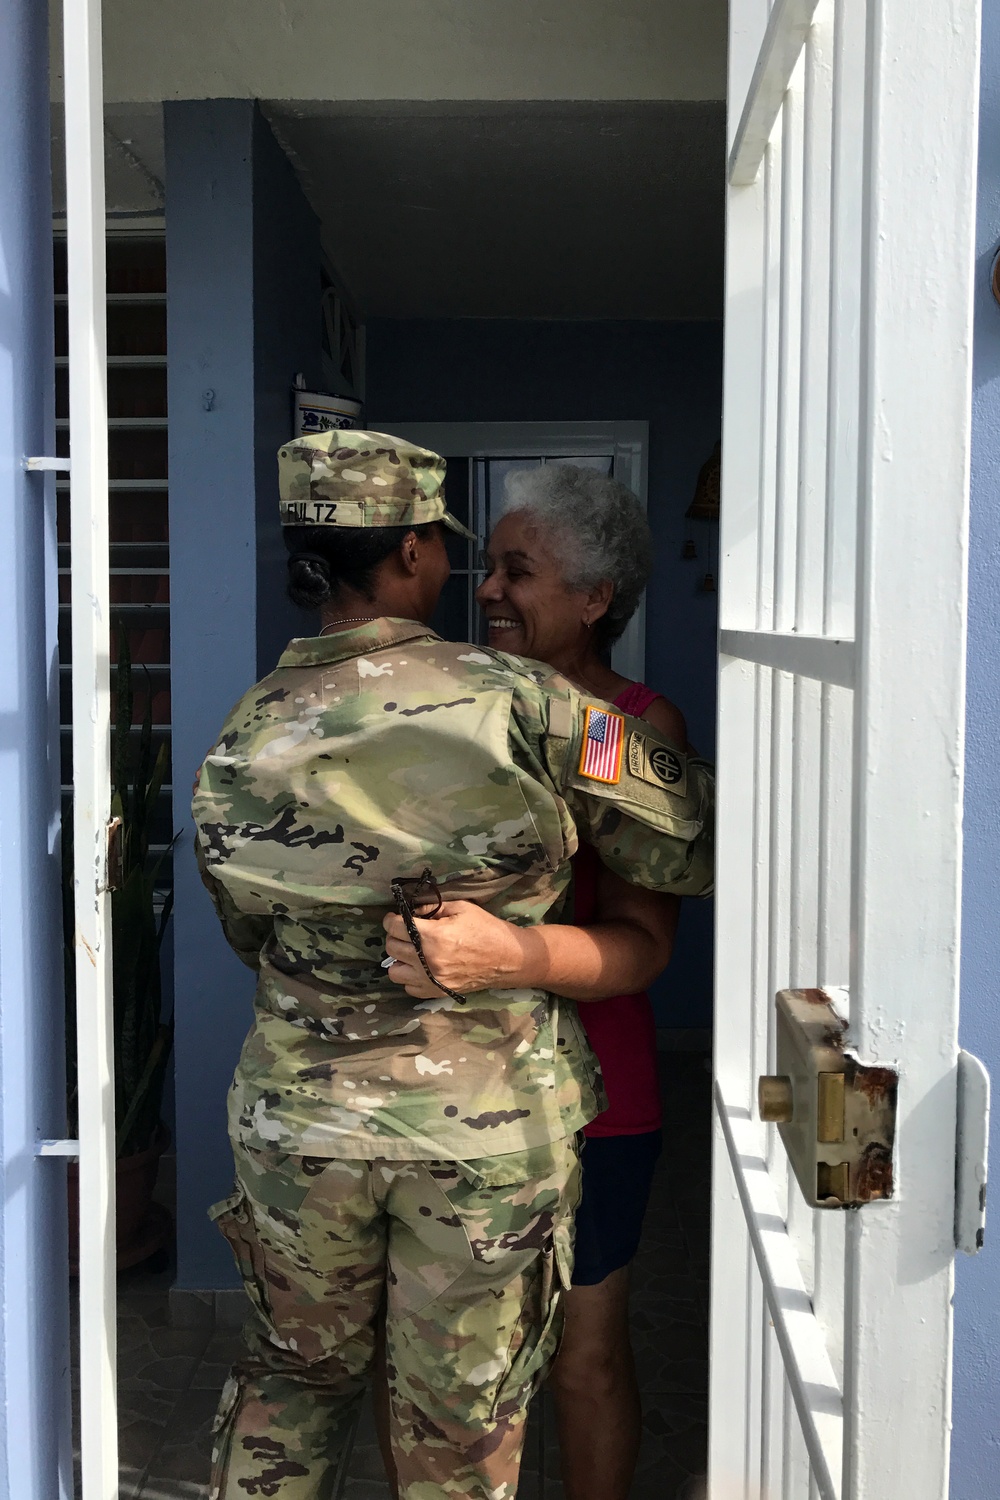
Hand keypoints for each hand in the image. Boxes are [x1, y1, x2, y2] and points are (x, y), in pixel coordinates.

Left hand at [381, 900, 527, 997]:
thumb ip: (432, 908)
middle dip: (395, 936)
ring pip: (394, 971)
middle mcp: (428, 960)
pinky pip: (408, 988)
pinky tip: (421, 966)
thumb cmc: (487, 929)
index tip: (395, 917)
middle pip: (392, 948)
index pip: (395, 927)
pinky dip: (410, 977)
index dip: (391, 919)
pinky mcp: (437, 992)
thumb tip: (411, 911)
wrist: (509, 959)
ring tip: (412, 951)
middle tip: (406, 931)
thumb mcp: (461, 908)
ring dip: (399, 959)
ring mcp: (431, 979)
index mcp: (434, 936)